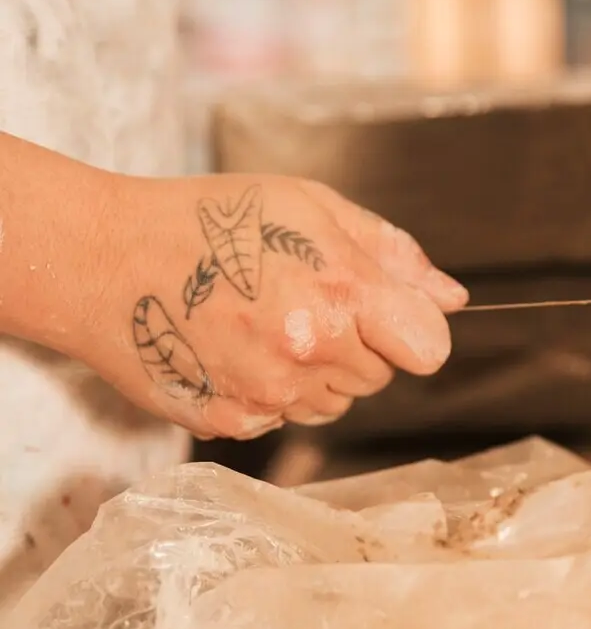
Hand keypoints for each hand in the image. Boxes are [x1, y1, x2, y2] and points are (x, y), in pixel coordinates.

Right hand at [79, 175, 467, 439]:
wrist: (102, 259)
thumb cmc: (209, 221)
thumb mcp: (310, 205)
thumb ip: (391, 254)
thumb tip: (452, 297)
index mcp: (341, 293)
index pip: (430, 347)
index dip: (413, 326)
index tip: (388, 311)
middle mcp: (310, 352)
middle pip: (382, 375)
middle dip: (360, 342)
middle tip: (302, 300)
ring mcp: (269, 395)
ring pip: (336, 402)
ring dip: (319, 371)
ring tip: (265, 321)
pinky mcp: (232, 422)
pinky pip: (286, 419)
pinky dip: (273, 392)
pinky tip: (236, 348)